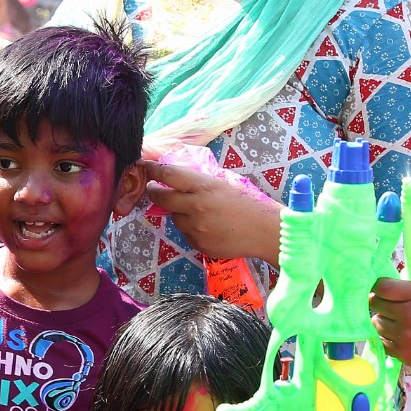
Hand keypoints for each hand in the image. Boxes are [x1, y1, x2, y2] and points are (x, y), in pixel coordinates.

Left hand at [140, 161, 280, 262]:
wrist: (265, 231)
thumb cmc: (250, 202)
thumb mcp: (226, 182)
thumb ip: (203, 180)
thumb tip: (181, 177)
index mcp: (204, 186)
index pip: (168, 175)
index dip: (153, 170)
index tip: (145, 167)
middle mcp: (195, 206)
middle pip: (161, 197)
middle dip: (154, 191)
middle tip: (154, 189)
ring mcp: (195, 228)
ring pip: (175, 217)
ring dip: (180, 212)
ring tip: (199, 212)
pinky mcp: (197, 244)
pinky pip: (186, 233)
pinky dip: (192, 228)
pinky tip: (208, 226)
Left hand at [370, 270, 410, 384]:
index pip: (383, 286)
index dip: (379, 285)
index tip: (384, 287)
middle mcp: (408, 314)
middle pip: (374, 303)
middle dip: (378, 300)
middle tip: (387, 302)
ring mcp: (404, 335)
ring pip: (376, 323)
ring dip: (382, 319)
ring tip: (395, 319)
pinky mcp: (402, 353)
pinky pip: (382, 341)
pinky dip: (386, 337)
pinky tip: (398, 334)